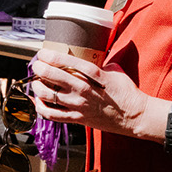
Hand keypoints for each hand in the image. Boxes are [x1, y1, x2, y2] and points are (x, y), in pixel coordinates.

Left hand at [25, 48, 169, 142]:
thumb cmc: (126, 92)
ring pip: (46, 95)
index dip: (48, 55)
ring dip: (37, 86)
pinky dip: (40, 107)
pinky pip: (51, 114)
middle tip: (37, 65)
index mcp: (93, 73)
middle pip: (50, 75)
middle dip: (39, 68)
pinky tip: (39, 101)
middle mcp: (82, 88)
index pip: (64, 60)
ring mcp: (78, 105)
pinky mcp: (77, 118)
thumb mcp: (114, 69)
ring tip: (36, 82)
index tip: (42, 53)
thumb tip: (90, 53)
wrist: (135, 116)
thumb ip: (99, 62)